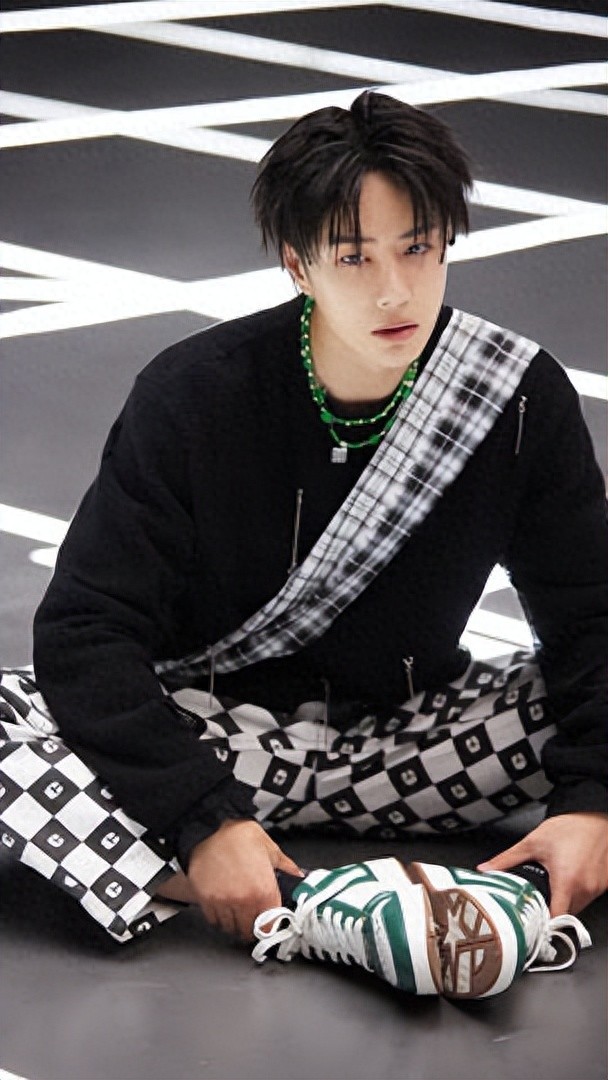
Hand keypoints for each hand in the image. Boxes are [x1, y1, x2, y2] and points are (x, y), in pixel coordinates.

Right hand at [187, 819, 303, 940]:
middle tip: (250, 919)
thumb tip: (298, 874)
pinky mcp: (205, 899)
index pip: (269, 924)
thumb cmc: (238, 835)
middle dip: (251, 927)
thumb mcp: (268, 846)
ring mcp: (223, 902)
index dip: (269, 925)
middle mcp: (244, 900)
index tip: (267, 923)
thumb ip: (285, 864)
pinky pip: (213, 920)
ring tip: (236, 913)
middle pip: (248, 930)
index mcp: (264, 889)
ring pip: (230, 927)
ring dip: (234, 923)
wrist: (209, 828)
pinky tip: (221, 907)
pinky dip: (217, 918)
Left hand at [477, 811, 607, 916]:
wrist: (595, 817)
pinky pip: (587, 897)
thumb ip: (508, 859)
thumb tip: (487, 869)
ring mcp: (597, 888)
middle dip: (549, 908)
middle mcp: (585, 888)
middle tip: (537, 897)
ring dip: (563, 900)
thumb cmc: (571, 827)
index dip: (542, 924)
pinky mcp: (604, 885)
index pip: (555, 918)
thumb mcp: (534, 842)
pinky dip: (576, 893)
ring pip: (577, 907)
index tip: (531, 924)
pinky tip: (568, 877)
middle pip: (565, 914)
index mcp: (567, 881)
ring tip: (553, 884)